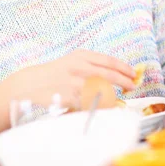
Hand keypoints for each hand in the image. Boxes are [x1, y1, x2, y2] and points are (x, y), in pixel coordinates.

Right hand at [2, 49, 135, 108]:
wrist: (31, 84)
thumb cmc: (55, 74)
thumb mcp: (72, 62)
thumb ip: (91, 67)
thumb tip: (116, 77)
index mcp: (81, 56)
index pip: (109, 61)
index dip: (124, 68)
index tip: (133, 74)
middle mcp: (80, 66)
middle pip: (110, 75)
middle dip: (124, 82)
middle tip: (132, 87)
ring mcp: (75, 82)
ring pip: (103, 91)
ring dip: (112, 97)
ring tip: (116, 101)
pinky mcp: (71, 97)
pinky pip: (91, 104)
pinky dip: (99, 107)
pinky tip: (101, 109)